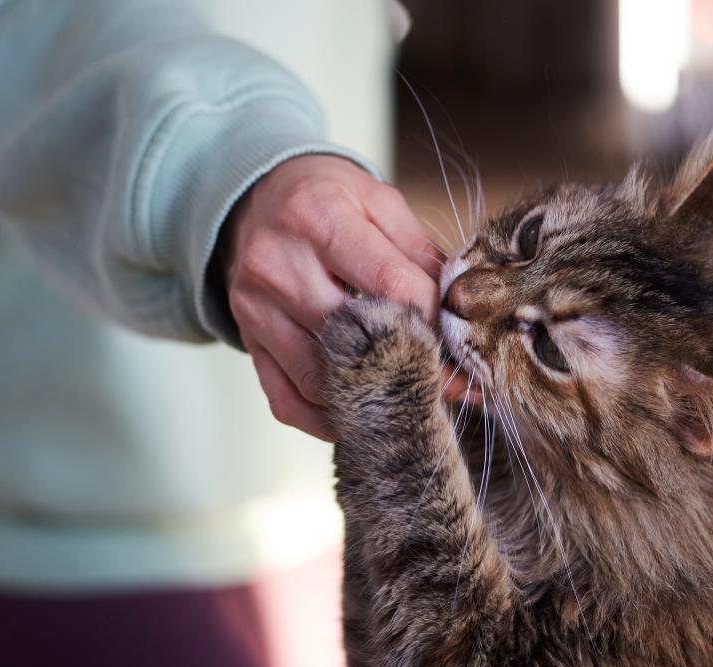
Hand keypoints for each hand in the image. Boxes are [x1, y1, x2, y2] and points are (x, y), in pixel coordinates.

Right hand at [223, 155, 443, 439]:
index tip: (465, 345)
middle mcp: (278, 263)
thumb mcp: (377, 202)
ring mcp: (255, 309)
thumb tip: (460, 314)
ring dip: (373, 399)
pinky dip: (327, 420)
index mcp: (319, 218)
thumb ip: (421, 254)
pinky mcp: (248, 341)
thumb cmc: (325, 199)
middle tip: (451, 384)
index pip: (391, 285)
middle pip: (356, 336)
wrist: (254, 200)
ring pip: (320, 379)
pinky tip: (363, 414)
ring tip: (413, 400)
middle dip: (411, 365)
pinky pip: (287, 401)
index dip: (436, 321)